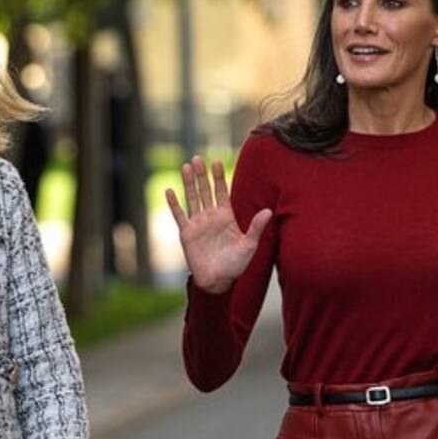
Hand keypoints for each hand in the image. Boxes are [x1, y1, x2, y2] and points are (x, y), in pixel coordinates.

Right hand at [165, 156, 271, 294]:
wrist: (218, 281)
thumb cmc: (236, 265)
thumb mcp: (249, 245)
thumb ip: (256, 227)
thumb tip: (268, 211)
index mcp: (226, 217)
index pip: (221, 192)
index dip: (218, 177)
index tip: (216, 162)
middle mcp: (211, 217)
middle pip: (205, 191)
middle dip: (202, 175)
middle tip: (198, 158)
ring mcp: (198, 224)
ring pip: (192, 198)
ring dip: (189, 183)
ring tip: (186, 167)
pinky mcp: (187, 233)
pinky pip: (179, 215)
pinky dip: (174, 204)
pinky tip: (169, 191)